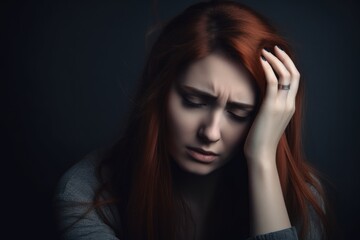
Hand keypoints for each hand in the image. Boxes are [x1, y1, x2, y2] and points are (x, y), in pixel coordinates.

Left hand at [244, 45, 299, 166]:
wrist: (260, 154)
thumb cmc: (260, 140)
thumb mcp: (268, 120)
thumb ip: (268, 107)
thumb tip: (260, 97)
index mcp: (289, 107)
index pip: (294, 81)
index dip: (287, 66)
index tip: (277, 56)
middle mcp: (289, 104)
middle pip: (294, 74)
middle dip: (284, 58)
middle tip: (273, 48)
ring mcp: (282, 105)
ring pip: (285, 75)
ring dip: (275, 60)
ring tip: (264, 51)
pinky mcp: (271, 106)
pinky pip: (272, 81)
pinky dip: (268, 68)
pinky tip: (260, 61)